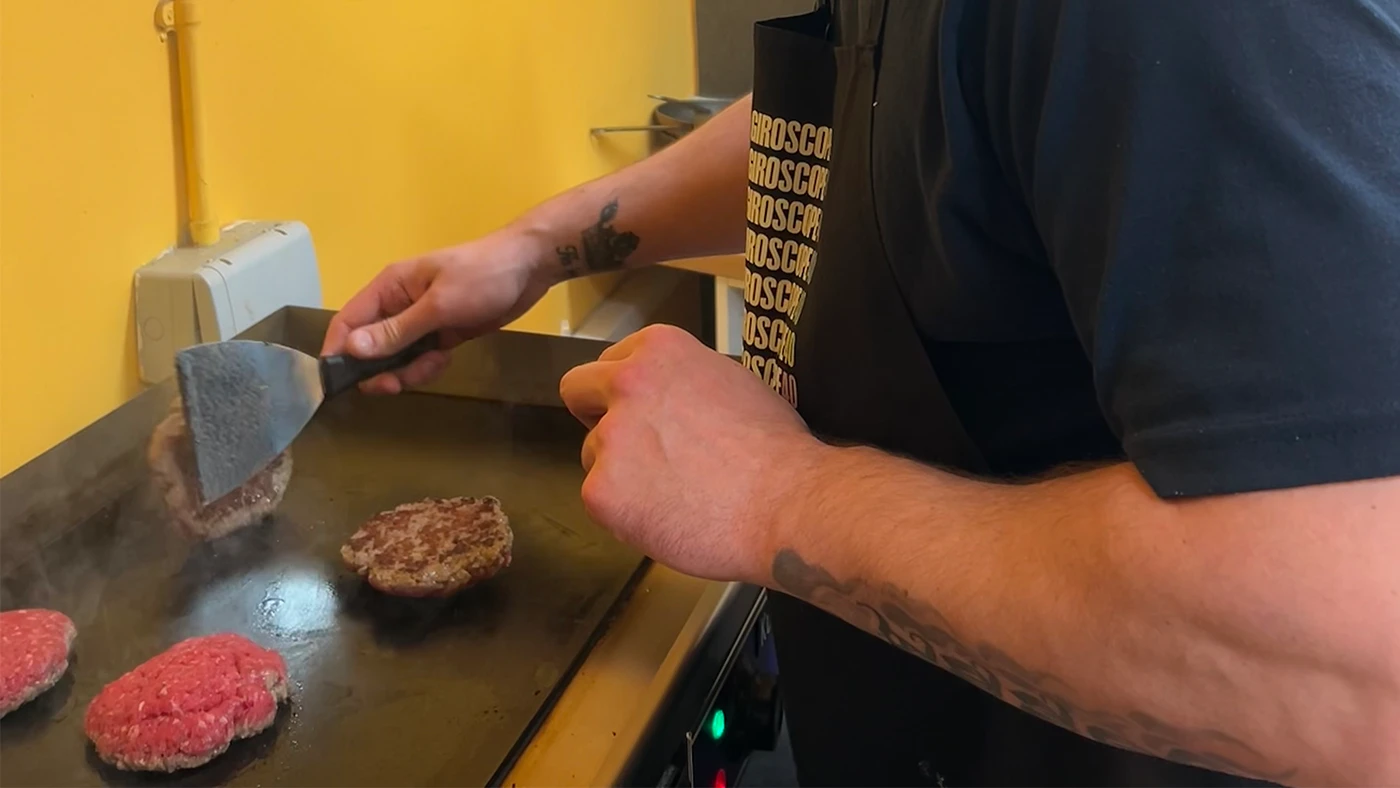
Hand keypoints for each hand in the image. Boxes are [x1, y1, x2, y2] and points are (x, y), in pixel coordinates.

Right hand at [321, 229, 555, 393]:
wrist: (529, 268)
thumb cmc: (481, 277)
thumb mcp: (438, 305)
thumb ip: (397, 330)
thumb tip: (351, 348)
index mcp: (389, 288)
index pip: (348, 322)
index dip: (338, 352)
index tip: (339, 382)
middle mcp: (398, 305)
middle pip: (370, 346)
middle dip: (378, 369)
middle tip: (393, 387)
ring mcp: (420, 321)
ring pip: (396, 358)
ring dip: (408, 371)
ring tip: (434, 364)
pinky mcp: (442, 334)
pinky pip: (420, 359)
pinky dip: (428, 367)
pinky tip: (446, 360)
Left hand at [558, 324, 824, 583]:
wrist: (786, 504)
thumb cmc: (775, 450)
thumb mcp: (731, 382)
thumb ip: (684, 383)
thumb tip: (669, 401)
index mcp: (659, 349)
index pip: (609, 363)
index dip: (626, 392)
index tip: (645, 414)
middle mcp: (626, 383)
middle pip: (578, 392)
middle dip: (597, 416)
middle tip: (633, 449)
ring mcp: (610, 437)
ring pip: (593, 454)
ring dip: (621, 473)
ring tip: (675, 493)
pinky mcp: (600, 490)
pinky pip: (599, 500)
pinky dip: (626, 513)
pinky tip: (668, 516)